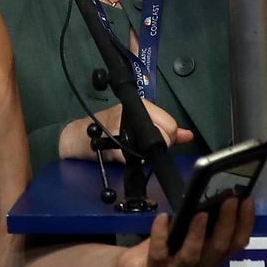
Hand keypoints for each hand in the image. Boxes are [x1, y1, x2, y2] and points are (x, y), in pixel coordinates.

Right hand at [58, 98, 192, 161]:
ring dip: (146, 154)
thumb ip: (163, 129)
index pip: (170, 124)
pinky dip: (133, 161)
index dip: (167, 138)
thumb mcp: (137, 124)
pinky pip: (135, 156)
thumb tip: (188, 135)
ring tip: (133, 152)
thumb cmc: (107, 129)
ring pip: (153, 145)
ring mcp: (122, 125)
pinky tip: (125, 158)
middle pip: (166, 133)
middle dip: (159, 147)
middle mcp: (133, 111)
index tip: (155, 143)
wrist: (79, 136)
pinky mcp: (113, 141)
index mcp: (142, 105)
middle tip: (144, 150)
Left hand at [122, 193, 256, 266]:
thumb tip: (215, 193)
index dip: (245, 223)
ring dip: (198, 234)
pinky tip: (163, 217)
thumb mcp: (187, 233)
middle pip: (218, 249)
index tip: (248, 199)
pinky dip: (161, 235)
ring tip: (201, 213)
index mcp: (212, 257)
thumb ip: (202, 221)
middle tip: (230, 200)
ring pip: (192, 256)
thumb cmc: (167, 247)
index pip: (236, 244)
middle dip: (226, 224)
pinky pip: (159, 254)